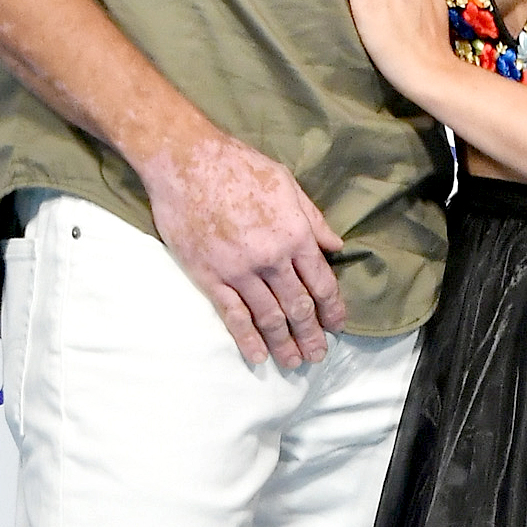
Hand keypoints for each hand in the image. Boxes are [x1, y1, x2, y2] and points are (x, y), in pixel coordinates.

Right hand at [138, 128, 347, 369]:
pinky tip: (257, 356)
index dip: (332, 307)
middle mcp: (272, 258)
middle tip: (318, 354)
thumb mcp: (286, 183)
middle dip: (311, 333)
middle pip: (298, 306)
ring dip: (284, 344)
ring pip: (269, 317)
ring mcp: (240, 271)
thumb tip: (336, 245)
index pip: (321, 281)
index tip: (338, 325)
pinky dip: (247, 340)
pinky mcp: (211, 278)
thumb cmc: (240, 165)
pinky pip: (233, 316)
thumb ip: (313, 218)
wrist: (188, 163)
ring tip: (294, 363)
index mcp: (295, 234)